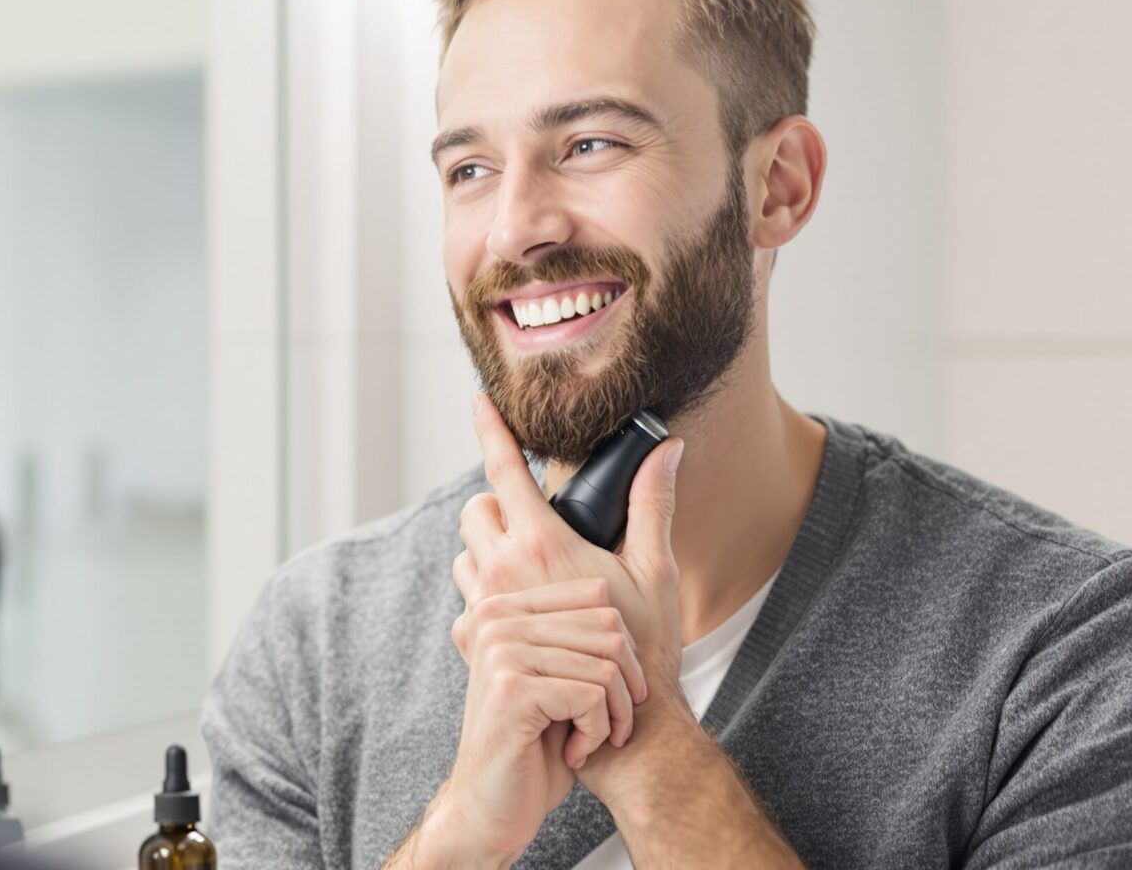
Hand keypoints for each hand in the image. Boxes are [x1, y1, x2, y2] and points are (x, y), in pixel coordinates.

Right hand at [422, 577, 651, 863]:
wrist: (490, 809)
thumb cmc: (532, 747)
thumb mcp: (558, 679)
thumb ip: (579, 636)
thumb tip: (627, 595)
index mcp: (504, 608)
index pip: (597, 594)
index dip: (624, 645)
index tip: (615, 689)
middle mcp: (497, 620)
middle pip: (609, 625)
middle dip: (627, 681)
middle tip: (613, 722)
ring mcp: (501, 652)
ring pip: (606, 664)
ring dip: (615, 713)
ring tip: (595, 739)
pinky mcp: (512, 690)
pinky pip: (592, 696)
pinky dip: (598, 732)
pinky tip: (575, 753)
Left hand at [454, 394, 685, 701]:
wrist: (620, 731)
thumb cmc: (645, 650)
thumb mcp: (656, 572)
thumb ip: (653, 504)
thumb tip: (667, 448)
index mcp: (542, 546)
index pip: (504, 470)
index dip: (490, 428)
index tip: (479, 400)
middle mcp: (502, 571)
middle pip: (473, 510)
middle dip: (495, 504)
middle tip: (528, 519)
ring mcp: (484, 608)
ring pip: (464, 556)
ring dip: (487, 552)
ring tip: (528, 573)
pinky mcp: (474, 641)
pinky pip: (465, 600)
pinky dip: (486, 594)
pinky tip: (522, 611)